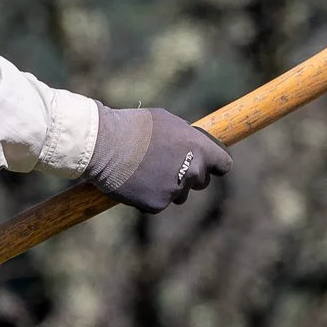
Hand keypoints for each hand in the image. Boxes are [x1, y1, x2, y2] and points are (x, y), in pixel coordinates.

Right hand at [84, 105, 231, 213]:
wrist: (103, 144)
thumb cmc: (133, 127)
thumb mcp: (166, 121)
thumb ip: (185, 135)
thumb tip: (191, 143)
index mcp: (199, 148)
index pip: (223, 164)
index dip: (215, 164)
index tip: (209, 165)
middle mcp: (192, 171)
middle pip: (202, 182)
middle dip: (188, 175)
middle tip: (166, 165)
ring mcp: (175, 190)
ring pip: (180, 195)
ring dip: (169, 187)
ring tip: (146, 171)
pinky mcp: (157, 205)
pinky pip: (159, 203)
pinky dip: (148, 196)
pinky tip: (135, 181)